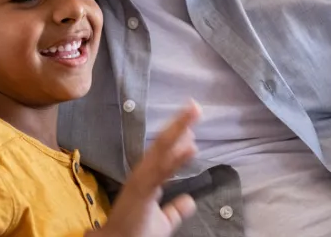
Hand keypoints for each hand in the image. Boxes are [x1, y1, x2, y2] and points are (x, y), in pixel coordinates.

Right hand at [91, 102, 200, 236]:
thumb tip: (189, 201)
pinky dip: (176, 158)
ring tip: (193, 113)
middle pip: (163, 144)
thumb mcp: (162, 222)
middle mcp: (143, 175)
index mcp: (147, 178)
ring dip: (178, 131)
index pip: (164, 151)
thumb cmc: (135, 234)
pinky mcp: (142, 192)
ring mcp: (141, 181)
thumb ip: (175, 210)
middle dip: (179, 124)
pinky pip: (161, 172)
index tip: (192, 120)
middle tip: (195, 105)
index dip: (178, 135)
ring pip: (162, 150)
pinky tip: (191, 148)